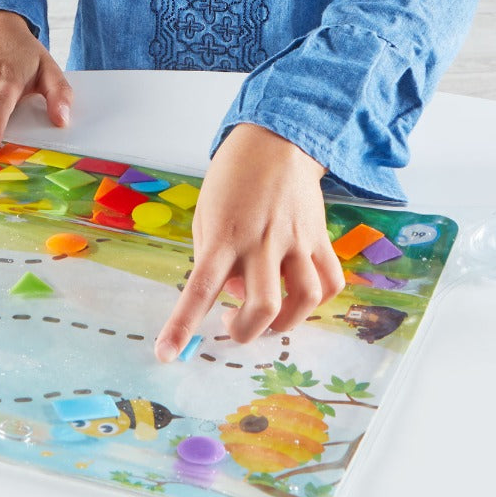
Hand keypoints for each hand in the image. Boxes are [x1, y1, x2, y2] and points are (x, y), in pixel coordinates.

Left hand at [153, 123, 343, 360]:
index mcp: (223, 235)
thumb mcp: (206, 214)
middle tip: (232, 323)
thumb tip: (238, 297)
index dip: (182, 325)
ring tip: (268, 316)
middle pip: (262, 306)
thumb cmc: (231, 179)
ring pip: (303, 300)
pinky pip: (330, 282)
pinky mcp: (320, 237)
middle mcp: (260, 241)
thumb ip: (214, 258)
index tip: (165, 354)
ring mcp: (295, 240)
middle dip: (246, 331)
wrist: (275, 142)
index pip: (199, 289)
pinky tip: (300, 297)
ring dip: (285, 323)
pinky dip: (317, 302)